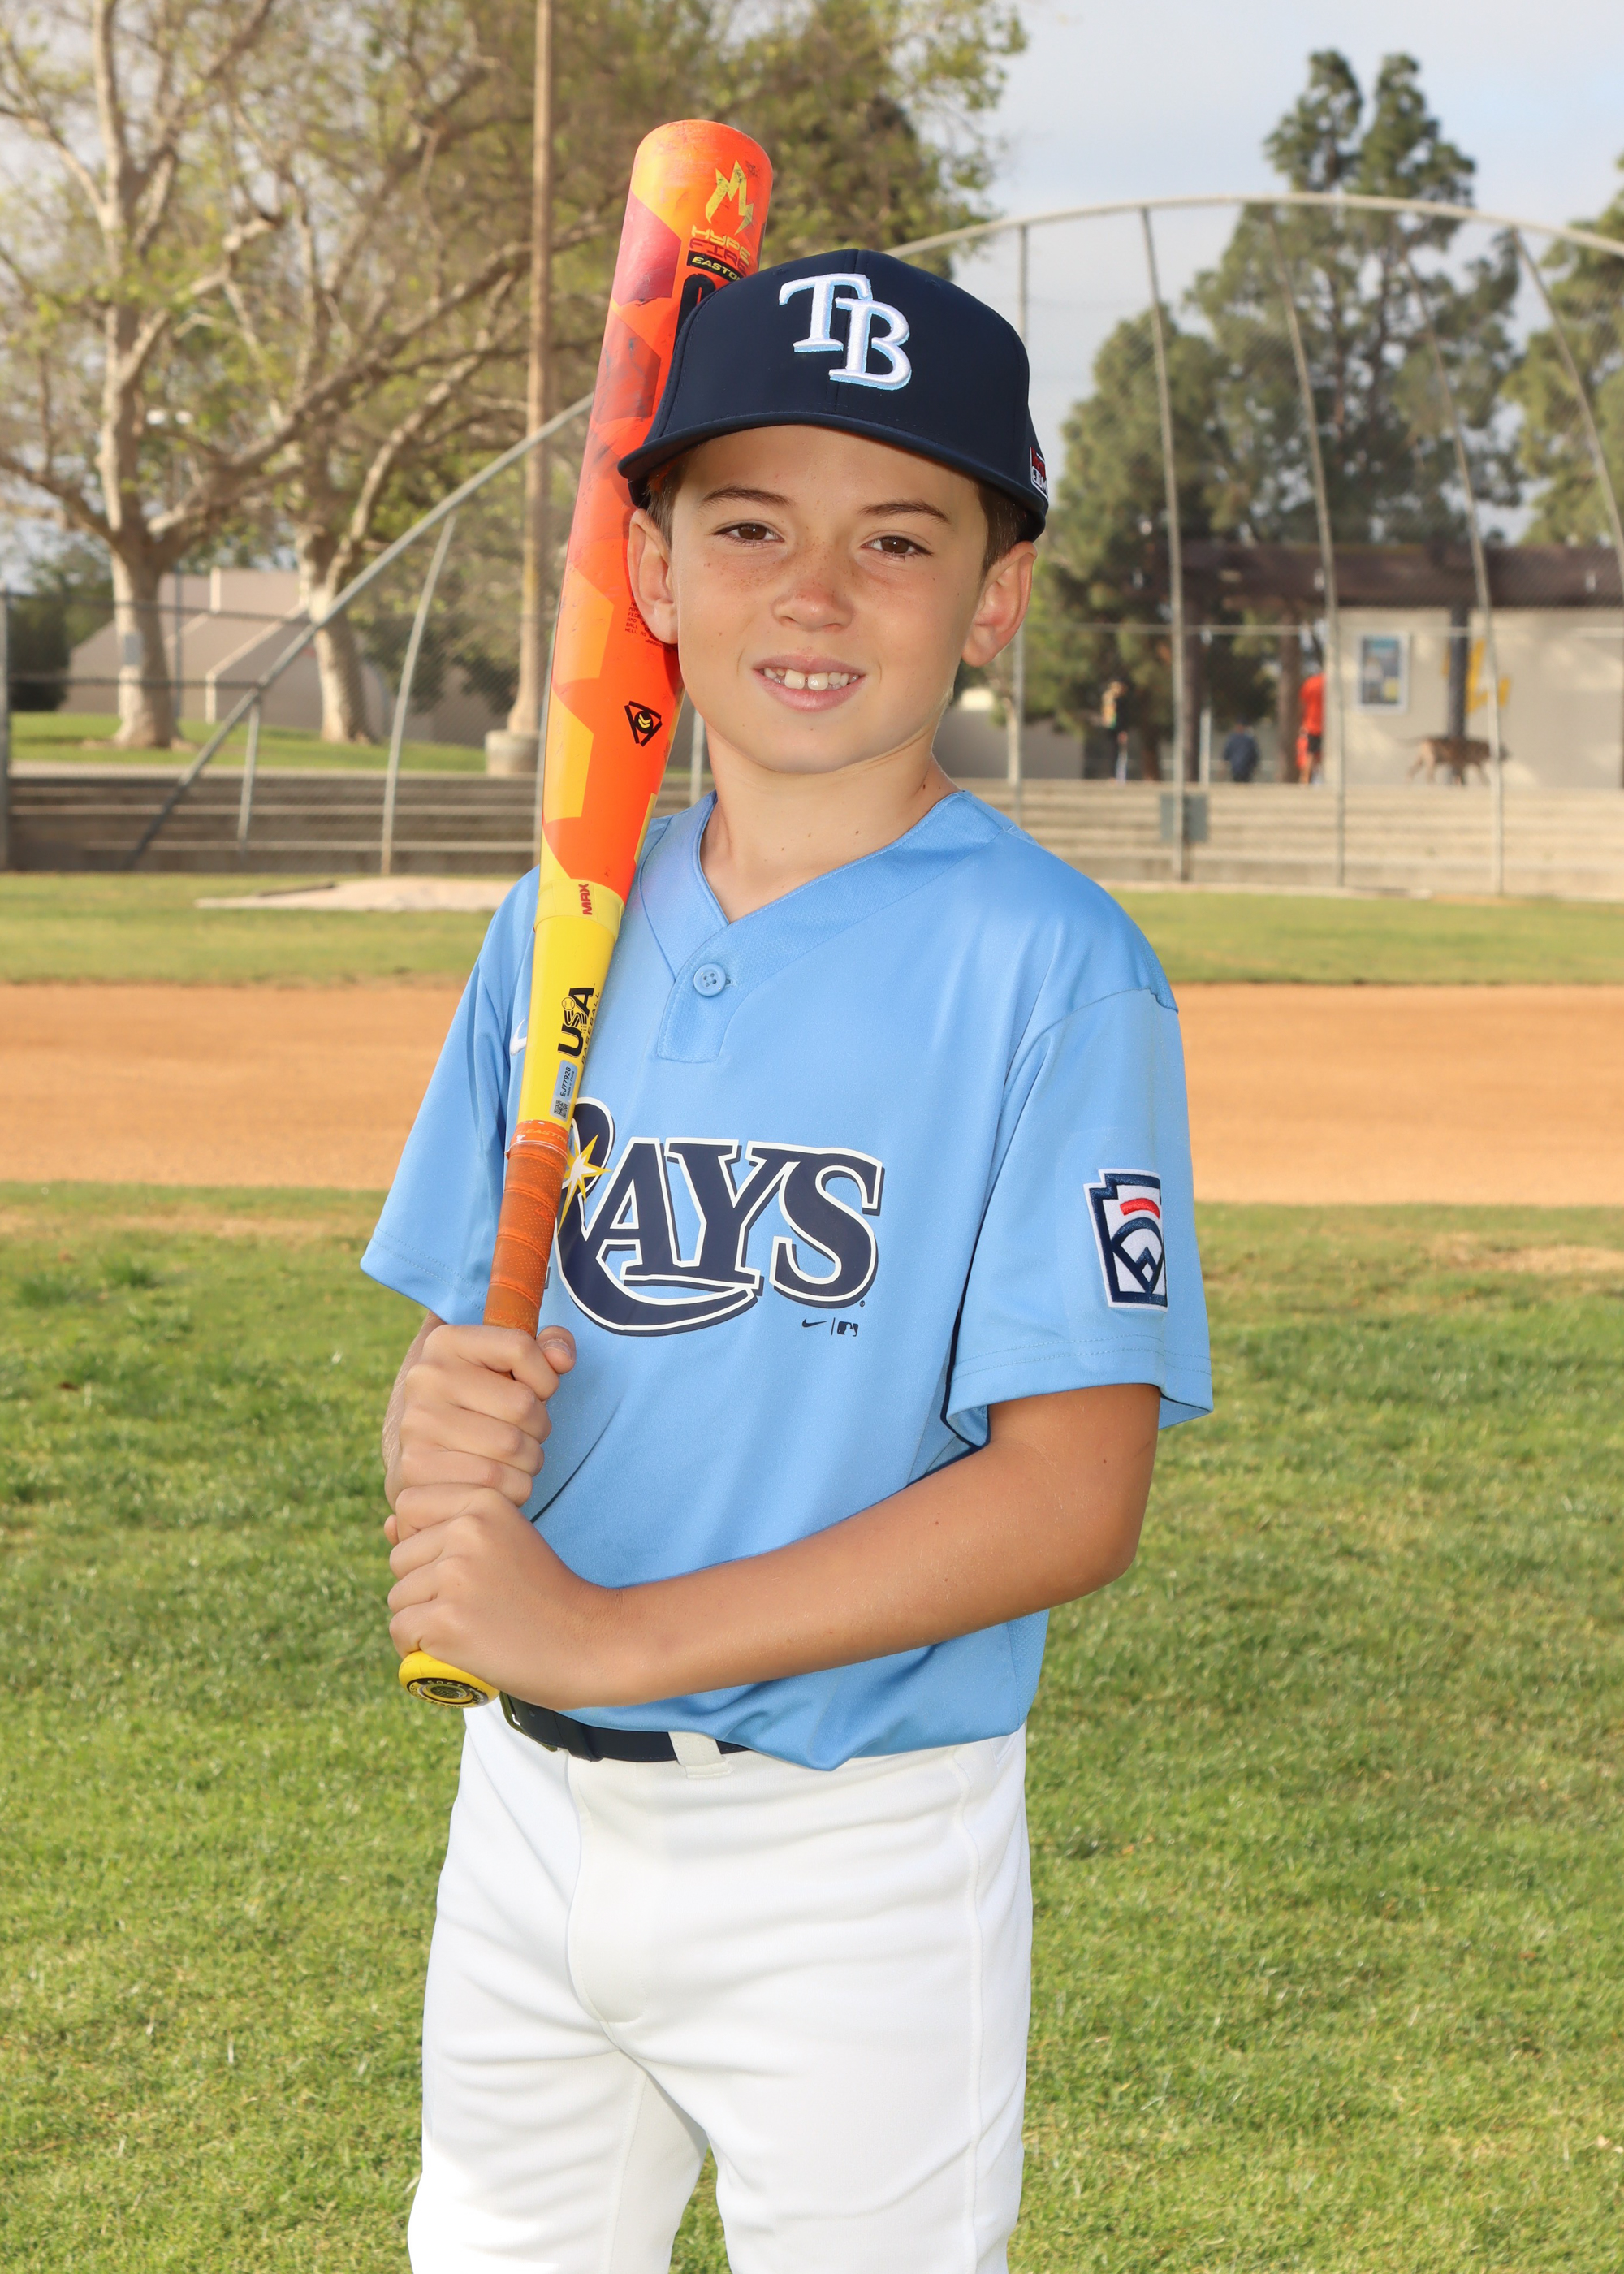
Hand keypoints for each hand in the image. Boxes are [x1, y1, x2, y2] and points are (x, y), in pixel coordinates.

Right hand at [385, 1322, 574, 1542]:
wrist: (425, 1462)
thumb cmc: (479, 1409)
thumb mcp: (507, 1369)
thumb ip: (544, 1349)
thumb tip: (562, 1359)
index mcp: (446, 1342)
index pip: (520, 1347)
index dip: (546, 1376)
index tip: (538, 1392)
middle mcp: (425, 1378)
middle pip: (522, 1404)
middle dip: (539, 1427)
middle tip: (525, 1435)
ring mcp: (416, 1424)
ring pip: (512, 1447)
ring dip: (529, 1461)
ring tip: (514, 1460)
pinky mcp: (417, 1468)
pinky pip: (495, 1486)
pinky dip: (512, 1490)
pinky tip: (499, 1485)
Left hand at [386, 1484, 616, 1706]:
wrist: (589, 1643)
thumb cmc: (545, 1596)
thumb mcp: (504, 1543)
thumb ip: (448, 1528)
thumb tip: (388, 1525)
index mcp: (484, 1501)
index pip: (409, 1507)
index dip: (424, 1542)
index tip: (461, 1568)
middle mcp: (467, 1530)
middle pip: (399, 1557)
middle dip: (422, 1587)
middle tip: (472, 1606)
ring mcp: (455, 1575)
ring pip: (398, 1597)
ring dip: (421, 1620)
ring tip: (469, 1628)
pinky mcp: (446, 1620)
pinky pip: (401, 1632)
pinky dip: (418, 1649)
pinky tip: (455, 1650)